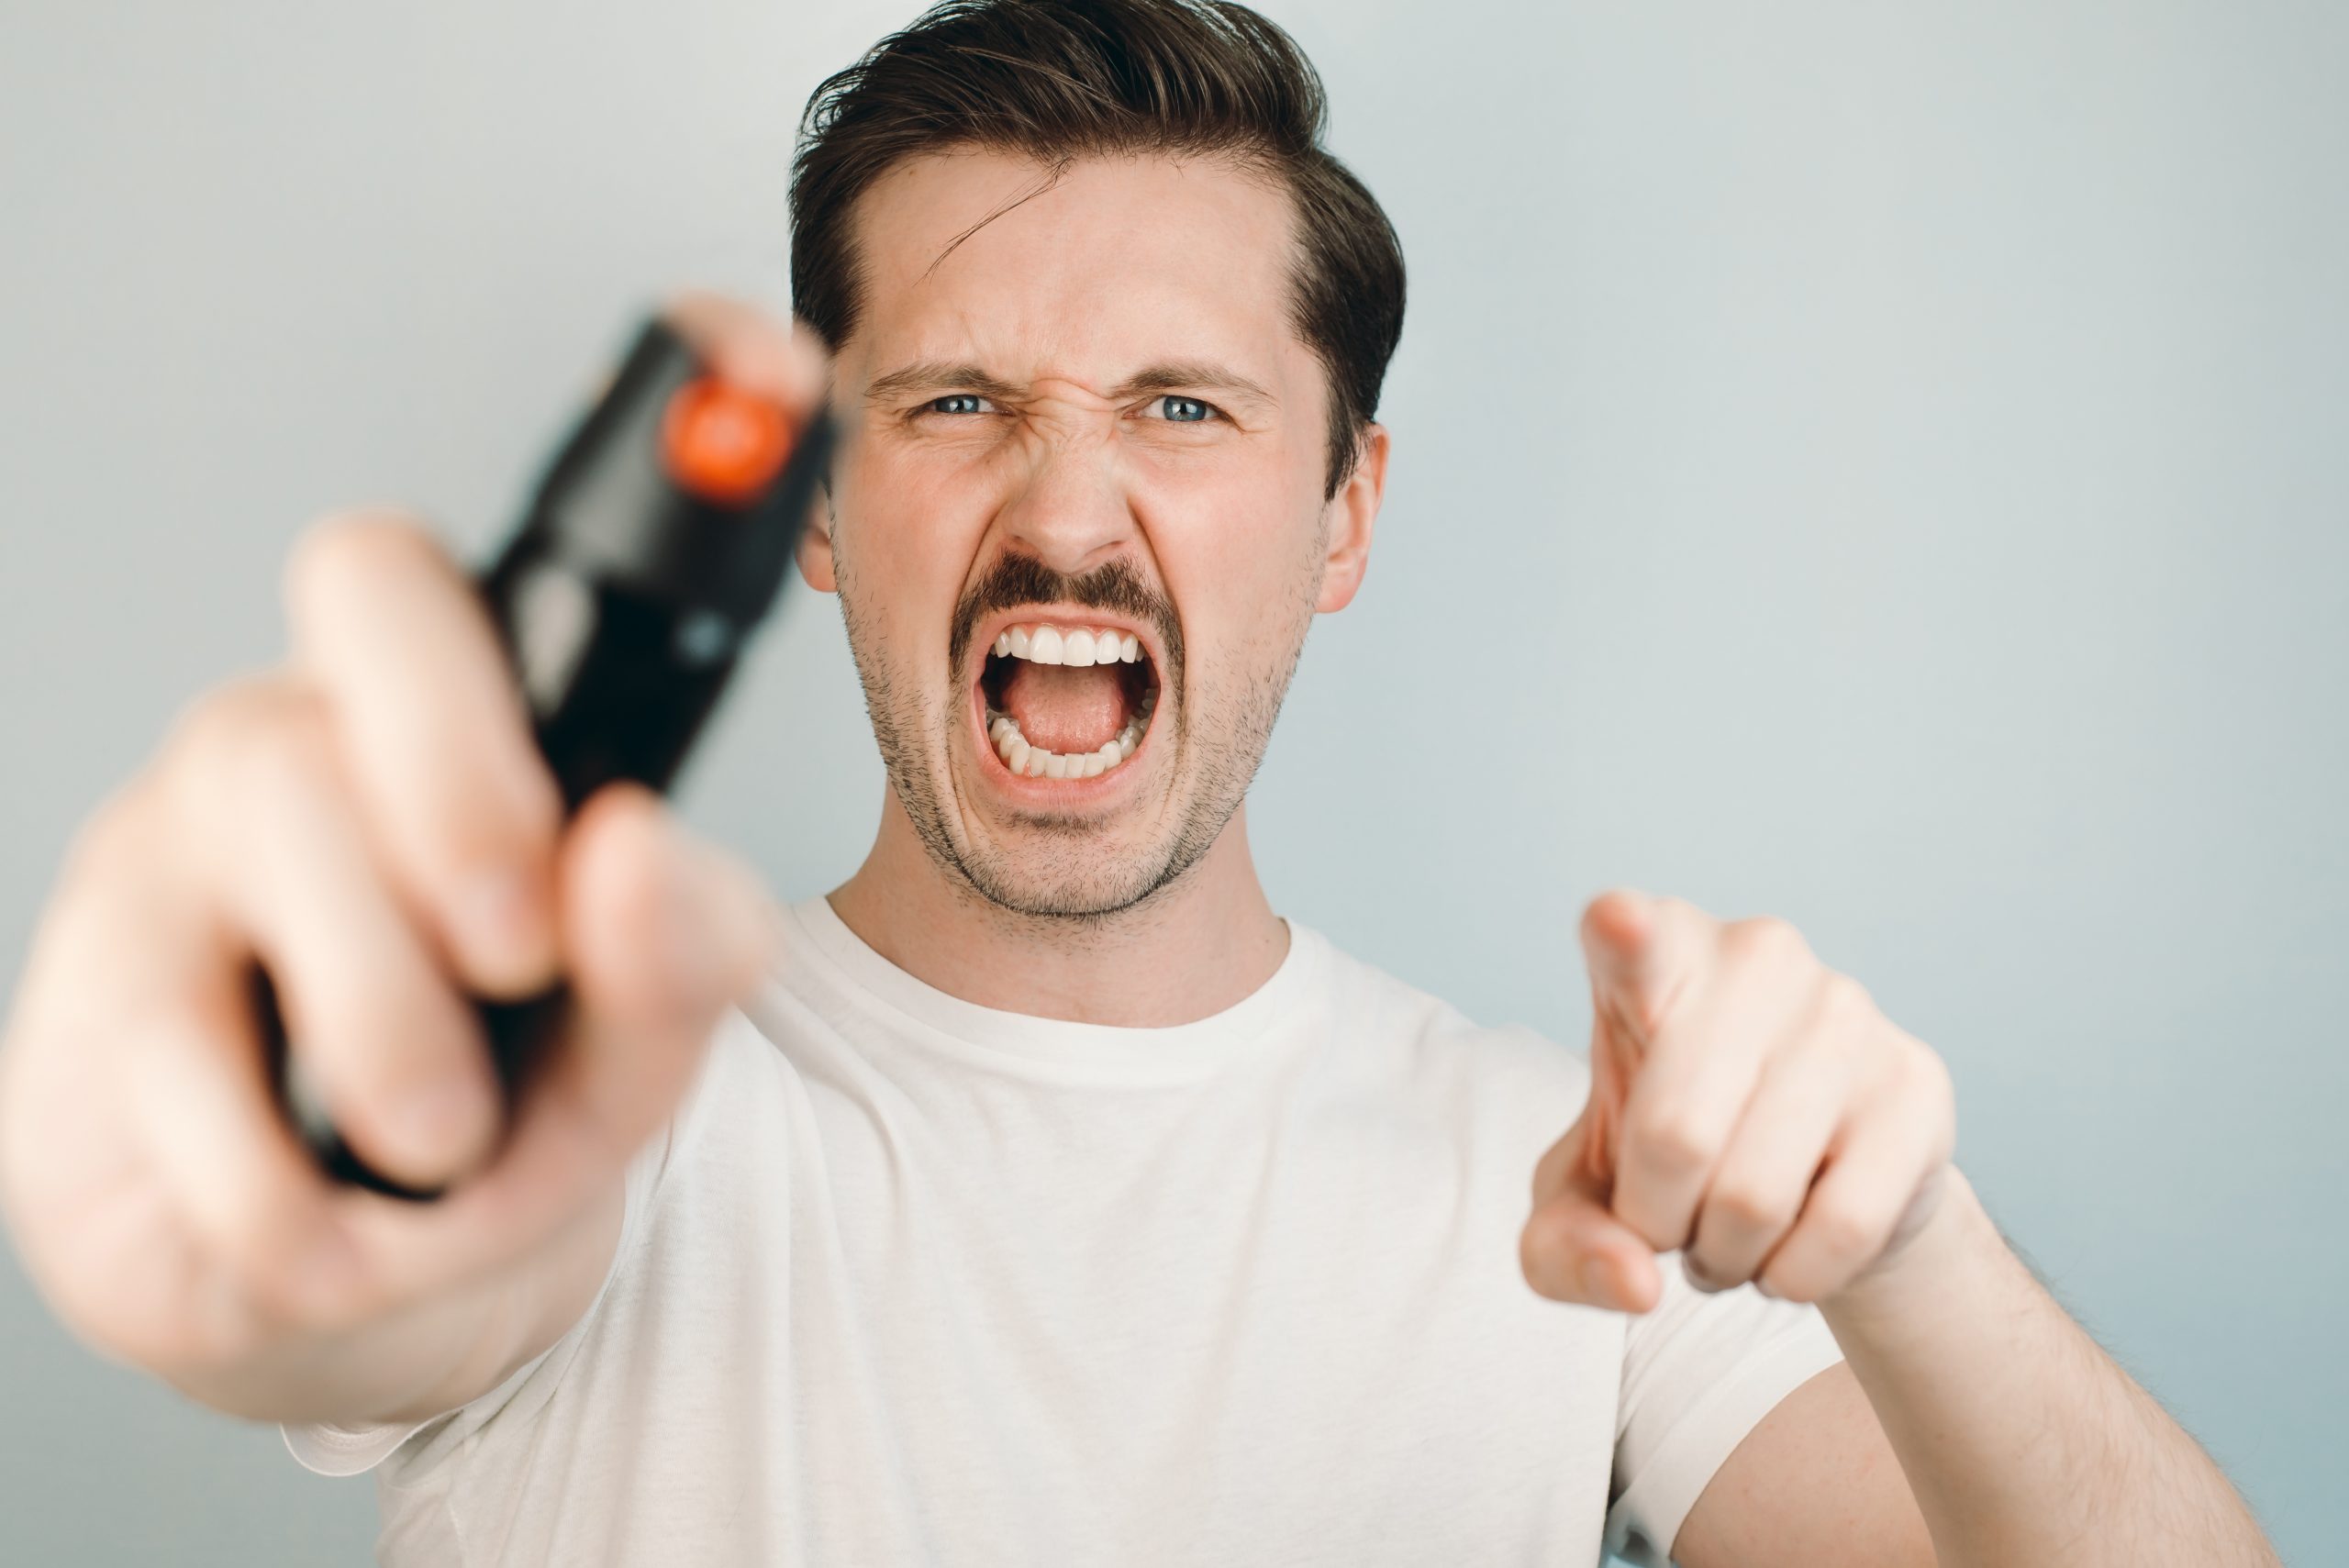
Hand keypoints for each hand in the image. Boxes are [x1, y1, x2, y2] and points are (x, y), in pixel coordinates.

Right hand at [0, 292, 823, 1395]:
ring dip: (394, 1035)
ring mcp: (183, 843)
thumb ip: (682, 957)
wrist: (362, 1300)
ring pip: (270, 813)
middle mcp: (325, 734)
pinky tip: (329, 1211)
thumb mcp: (638, 1052)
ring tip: (445, 1135)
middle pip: (367, 587)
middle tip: (522, 942)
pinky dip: (304, 1195)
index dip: (648, 437)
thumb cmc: (505, 1118)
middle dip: (463, 768)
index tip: (763, 359)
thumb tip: (632, 852)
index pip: (532, 540)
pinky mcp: (86, 997)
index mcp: (482, 731)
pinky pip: (184, 1062)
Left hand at [1521, 890, 1956, 1312]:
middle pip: (1674, 1139)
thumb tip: (1635, 1281)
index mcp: (1654, 956)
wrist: (1818, 1180)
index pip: (1627, 936)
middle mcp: (1753, 957)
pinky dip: (1797, 1276)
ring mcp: (1843, 1010)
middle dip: (1657, 1223)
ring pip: (1755, 1196)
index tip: (1619, 924)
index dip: (1622, 934)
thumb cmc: (1672, 1164)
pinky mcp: (1915, 1081)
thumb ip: (1565, 1246)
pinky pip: (1842, 1226)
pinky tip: (1791, 1251)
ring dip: (1725, 1256)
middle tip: (1671, 1221)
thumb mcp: (1588, 1206)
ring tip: (1727, 1232)